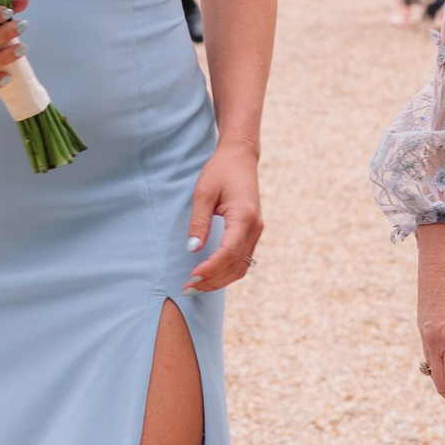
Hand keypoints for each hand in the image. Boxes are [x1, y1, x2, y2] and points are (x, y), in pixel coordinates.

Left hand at [185, 141, 261, 292]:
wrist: (240, 157)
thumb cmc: (220, 170)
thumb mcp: (203, 192)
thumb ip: (199, 222)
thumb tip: (193, 249)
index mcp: (244, 217)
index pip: (228, 253)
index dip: (210, 269)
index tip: (191, 277)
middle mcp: (255, 228)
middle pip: (235, 265)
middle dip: (212, 280)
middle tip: (188, 288)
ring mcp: (256, 231)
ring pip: (241, 267)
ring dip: (220, 280)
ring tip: (196, 286)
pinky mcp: (252, 233)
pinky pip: (242, 260)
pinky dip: (227, 272)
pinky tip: (210, 275)